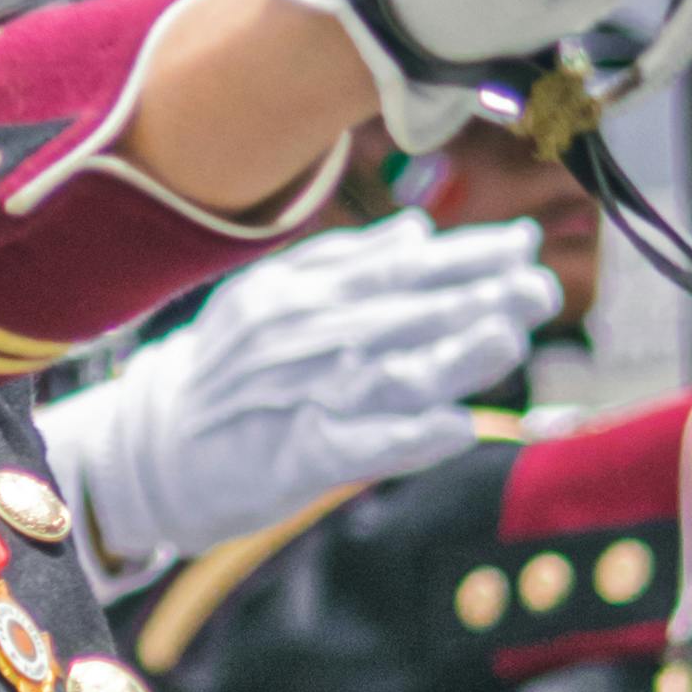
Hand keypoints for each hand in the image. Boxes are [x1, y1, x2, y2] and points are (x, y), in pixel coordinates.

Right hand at [46, 214, 557, 586]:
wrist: (152, 449)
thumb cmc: (229, 375)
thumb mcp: (275, 301)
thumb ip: (348, 265)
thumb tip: (418, 232)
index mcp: (306, 294)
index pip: (399, 267)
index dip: (464, 256)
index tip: (524, 244)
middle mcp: (305, 338)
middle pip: (402, 314)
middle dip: (475, 298)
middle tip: (538, 287)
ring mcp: (301, 396)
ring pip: (388, 372)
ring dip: (451, 355)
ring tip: (506, 339)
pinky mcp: (296, 459)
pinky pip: (359, 447)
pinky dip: (408, 439)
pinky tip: (456, 428)